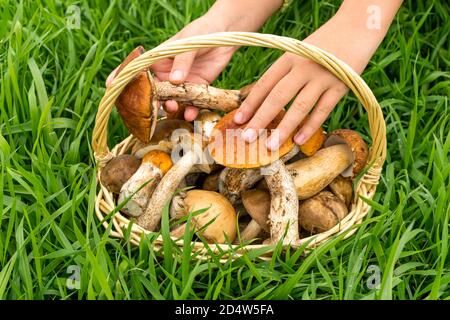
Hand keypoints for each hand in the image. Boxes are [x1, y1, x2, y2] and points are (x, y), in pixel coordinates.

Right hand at [106, 0, 282, 120]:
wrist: (225, 35)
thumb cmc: (201, 33)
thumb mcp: (189, 43)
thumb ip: (183, 60)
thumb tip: (175, 80)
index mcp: (158, 59)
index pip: (136, 69)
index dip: (122, 78)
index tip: (110, 87)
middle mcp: (167, 74)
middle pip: (152, 92)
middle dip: (149, 102)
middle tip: (152, 108)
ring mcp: (181, 84)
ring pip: (171, 101)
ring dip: (170, 107)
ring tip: (175, 108)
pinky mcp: (197, 89)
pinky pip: (191, 104)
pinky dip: (190, 111)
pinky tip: (190, 114)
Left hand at [235, 0, 401, 149]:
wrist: (358, 26)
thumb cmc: (324, 44)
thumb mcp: (299, 52)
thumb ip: (285, 73)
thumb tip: (265, 101)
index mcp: (289, 58)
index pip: (265, 84)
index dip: (250, 103)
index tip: (238, 120)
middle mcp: (302, 67)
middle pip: (277, 97)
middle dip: (260, 119)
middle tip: (247, 138)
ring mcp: (322, 76)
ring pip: (299, 107)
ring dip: (284, 128)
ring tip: (271, 146)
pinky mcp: (340, 85)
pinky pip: (323, 110)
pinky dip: (310, 126)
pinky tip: (298, 140)